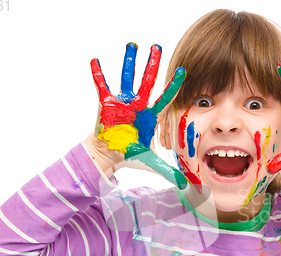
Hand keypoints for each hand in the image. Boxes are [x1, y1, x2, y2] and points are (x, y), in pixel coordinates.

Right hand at [90, 42, 187, 188]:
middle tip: (158, 46)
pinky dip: (98, 74)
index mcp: (150, 116)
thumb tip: (185, 185)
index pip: (164, 98)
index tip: (183, 72)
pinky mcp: (106, 104)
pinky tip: (95, 59)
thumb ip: (167, 171)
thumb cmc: (129, 154)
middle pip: (147, 82)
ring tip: (132, 44)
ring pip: (126, 78)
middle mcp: (137, 105)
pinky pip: (101, 86)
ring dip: (129, 62)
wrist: (109, 156)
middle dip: (152, 65)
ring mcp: (122, 103)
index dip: (173, 86)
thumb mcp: (150, 162)